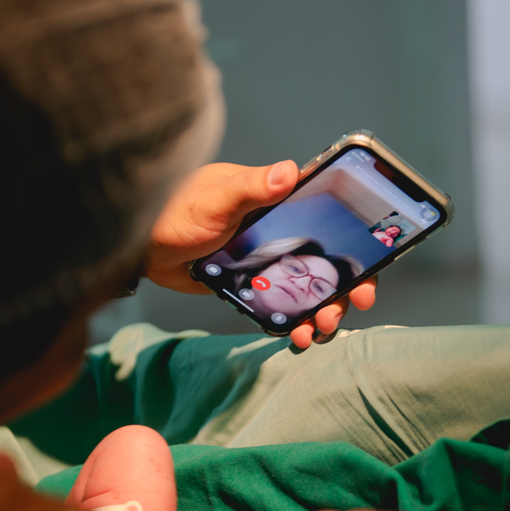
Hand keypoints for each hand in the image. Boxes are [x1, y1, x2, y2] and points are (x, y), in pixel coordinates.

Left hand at [145, 160, 377, 347]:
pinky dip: (293, 322)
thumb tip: (287, 172)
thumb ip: (252, 187)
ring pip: (307, 288)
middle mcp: (281, 228)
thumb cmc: (174, 210)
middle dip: (344, 289)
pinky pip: (281, 305)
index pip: (332, 219)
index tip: (369, 269)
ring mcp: (267, 258)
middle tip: (347, 311)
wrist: (140, 248)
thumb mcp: (215, 197)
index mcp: (280, 200)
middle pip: (327, 261)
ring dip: (321, 311)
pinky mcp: (251, 284)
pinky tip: (297, 338)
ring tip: (319, 331)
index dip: (356, 245)